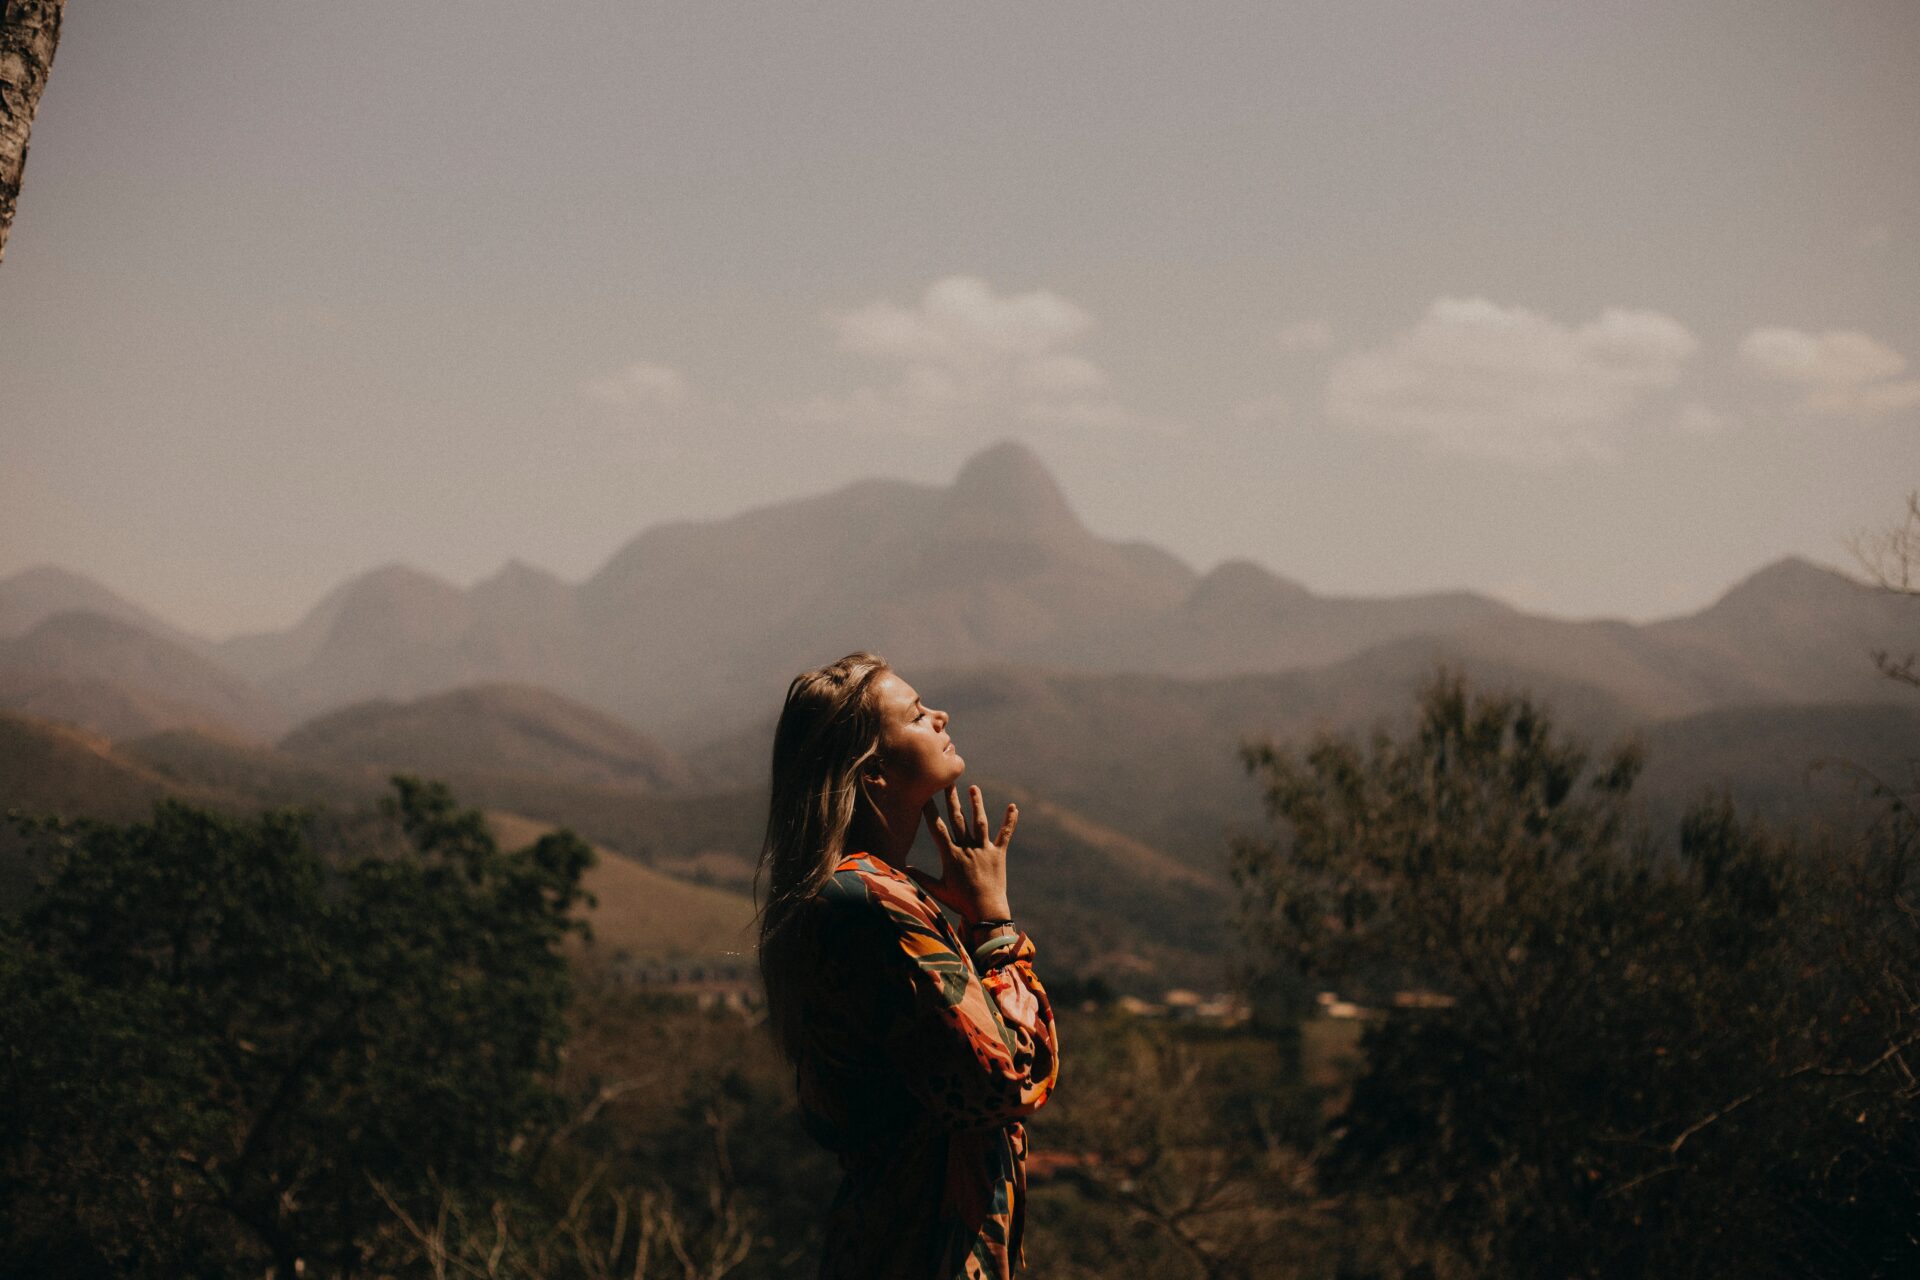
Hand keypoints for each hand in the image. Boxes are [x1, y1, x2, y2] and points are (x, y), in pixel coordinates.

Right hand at [910, 784, 1017, 925]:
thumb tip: (904, 869)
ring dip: (977, 804)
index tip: (925, 795)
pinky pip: (1005, 834)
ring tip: (973, 788)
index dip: (930, 811)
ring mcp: (984, 849)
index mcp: (951, 855)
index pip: (937, 829)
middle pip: (958, 819)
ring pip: (980, 822)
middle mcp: (967, 848)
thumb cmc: (960, 902)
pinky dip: (1010, 821)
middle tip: (948, 782)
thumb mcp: (938, 890)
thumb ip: (921, 877)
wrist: (986, 912)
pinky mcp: (998, 854)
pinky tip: (1014, 807)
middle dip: (952, 799)